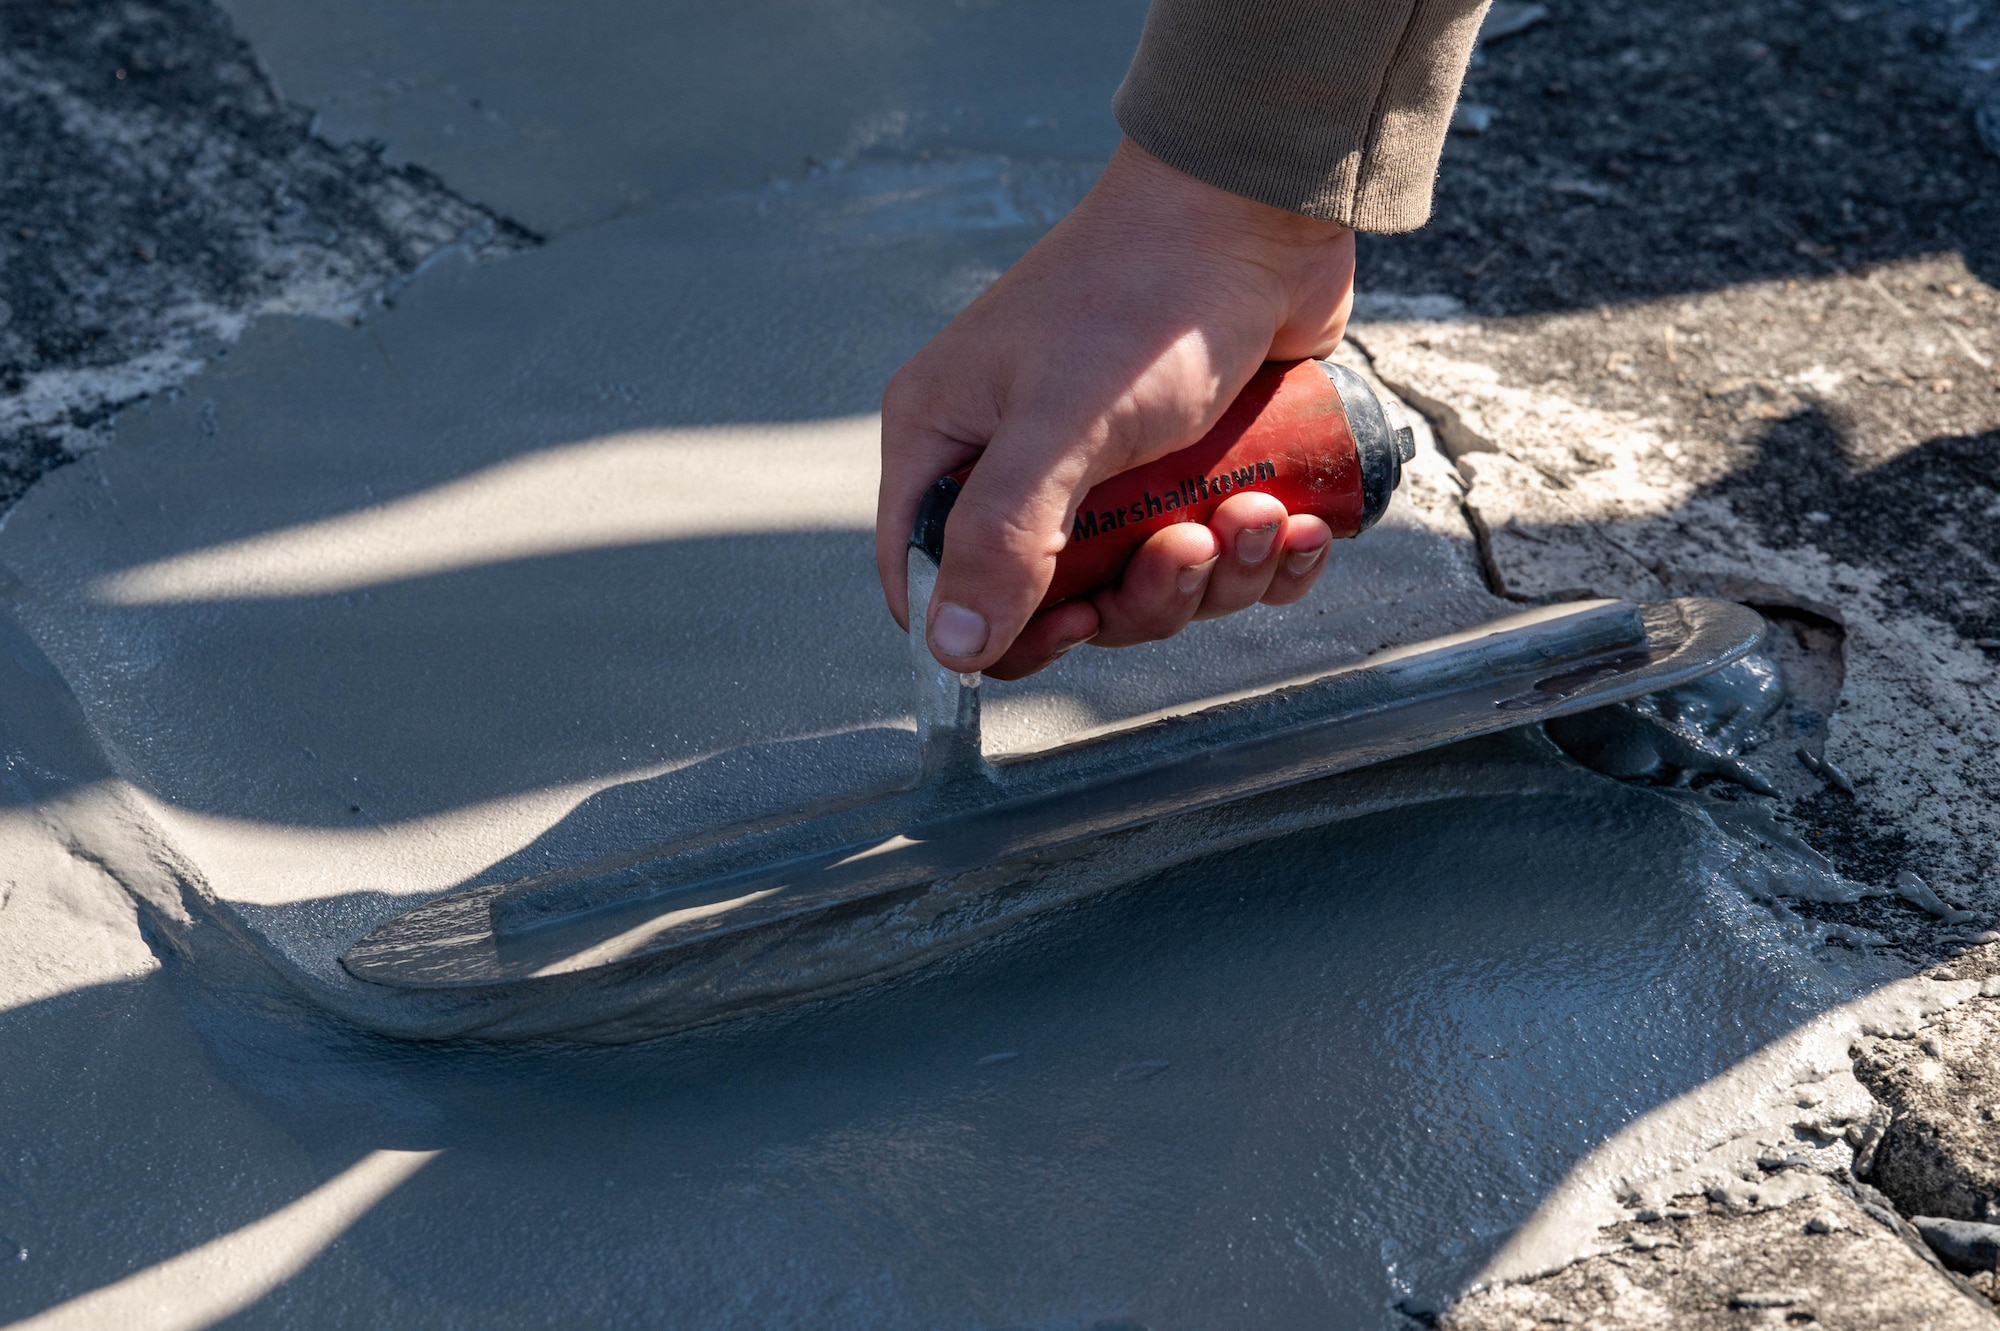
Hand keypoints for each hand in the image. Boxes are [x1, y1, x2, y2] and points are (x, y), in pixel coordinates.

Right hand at [877, 138, 1355, 678]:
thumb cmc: (1146, 294)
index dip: (1002, 629)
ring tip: (1258, 514)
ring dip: (1218, 572)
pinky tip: (1299, 528)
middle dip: (1144, 595)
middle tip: (1192, 545)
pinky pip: (1220, 556)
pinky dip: (1264, 558)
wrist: (1261, 210)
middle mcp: (1019, 461)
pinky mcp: (1191, 465)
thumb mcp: (1063, 424)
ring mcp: (1110, 467)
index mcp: (952, 442)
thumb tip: (950, 649)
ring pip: (1150, 583)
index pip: (934, 578)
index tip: (1077, 620)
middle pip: (1061, 600)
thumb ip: (1001, 538)